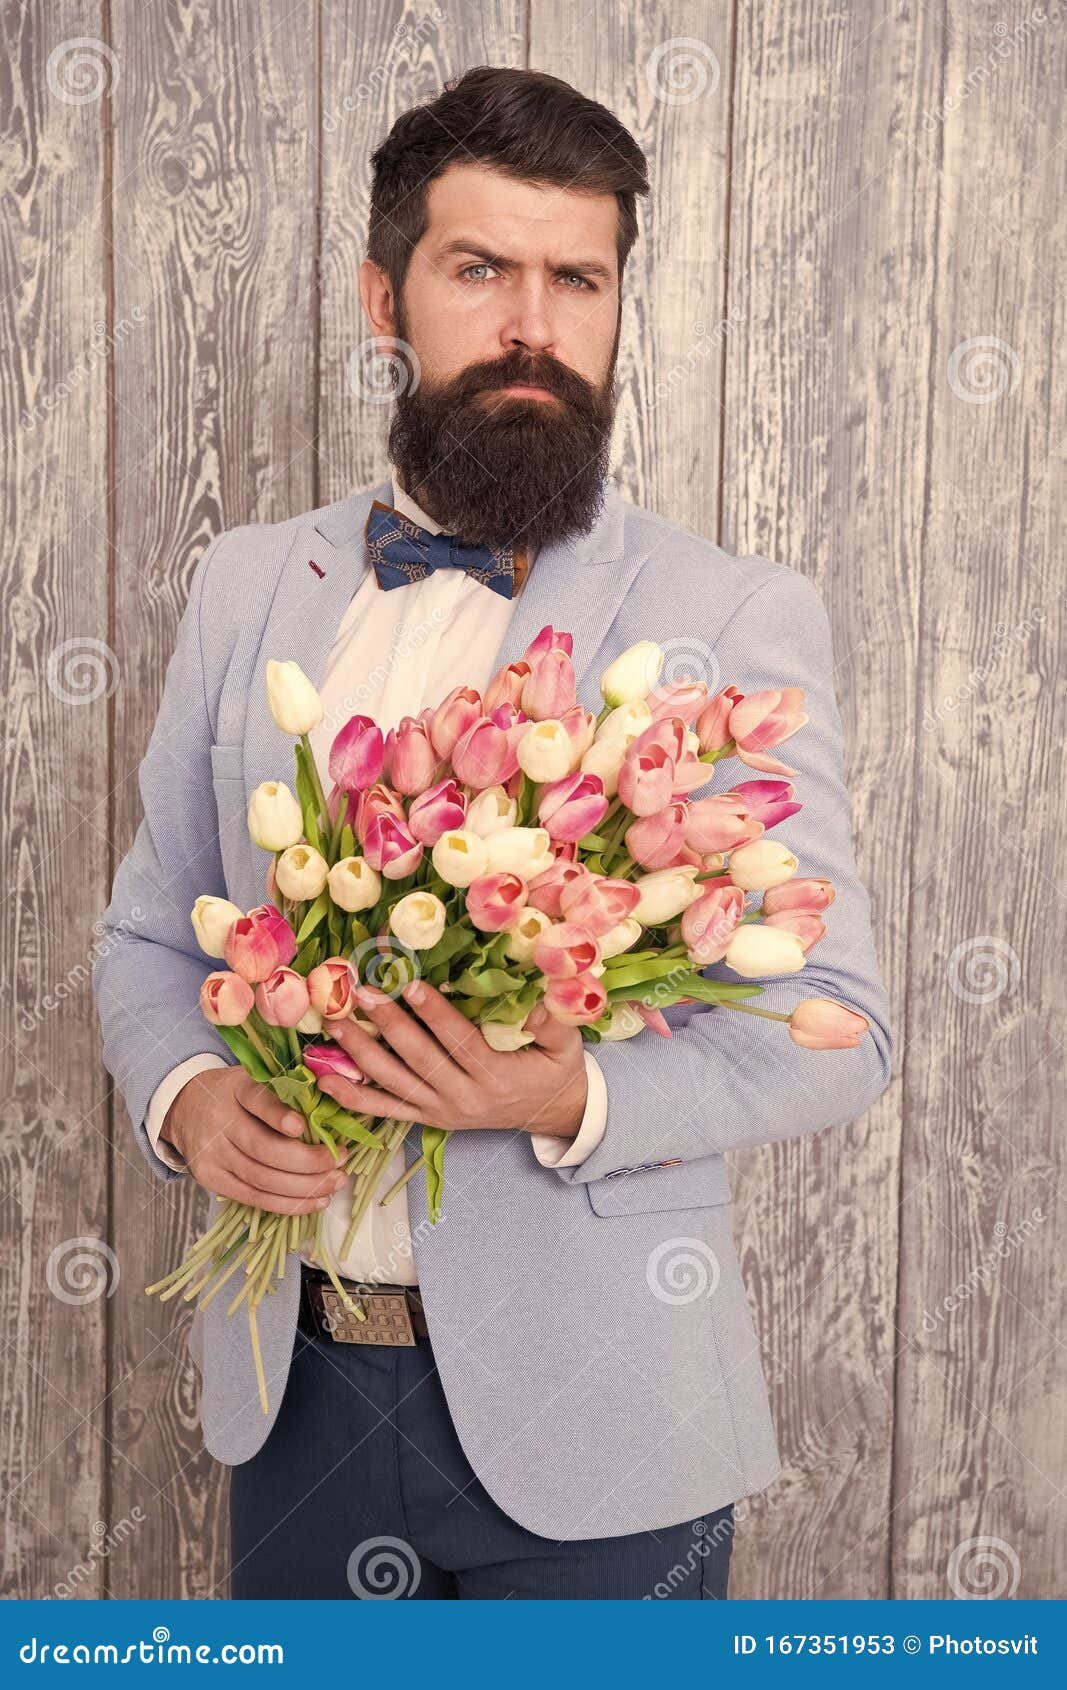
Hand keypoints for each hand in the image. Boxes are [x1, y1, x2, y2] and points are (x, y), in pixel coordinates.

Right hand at [163, 1065, 348, 1214]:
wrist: (187, 1107)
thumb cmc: (237, 1094)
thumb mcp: (256, 1078)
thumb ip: (287, 1089)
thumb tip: (335, 1107)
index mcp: (235, 1088)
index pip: (256, 1100)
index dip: (278, 1115)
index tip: (301, 1126)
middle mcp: (220, 1121)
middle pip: (263, 1148)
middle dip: (308, 1160)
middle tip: (340, 1160)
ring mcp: (213, 1153)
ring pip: (261, 1178)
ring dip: (304, 1187)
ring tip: (335, 1183)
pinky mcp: (211, 1179)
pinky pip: (254, 1198)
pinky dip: (288, 1204)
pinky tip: (315, 1201)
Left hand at [316, 981, 587, 1140]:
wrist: (550, 1114)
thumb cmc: (554, 1071)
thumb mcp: (566, 1047)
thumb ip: (554, 1025)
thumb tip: (536, 1003)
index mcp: (495, 1078)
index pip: (459, 1042)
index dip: (433, 1014)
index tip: (408, 984)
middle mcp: (462, 1099)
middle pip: (419, 1060)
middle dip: (387, 1026)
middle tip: (362, 994)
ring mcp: (440, 1111)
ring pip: (394, 1084)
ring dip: (360, 1055)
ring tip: (336, 1024)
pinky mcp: (427, 1119)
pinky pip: (385, 1110)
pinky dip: (352, 1097)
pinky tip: (325, 1079)